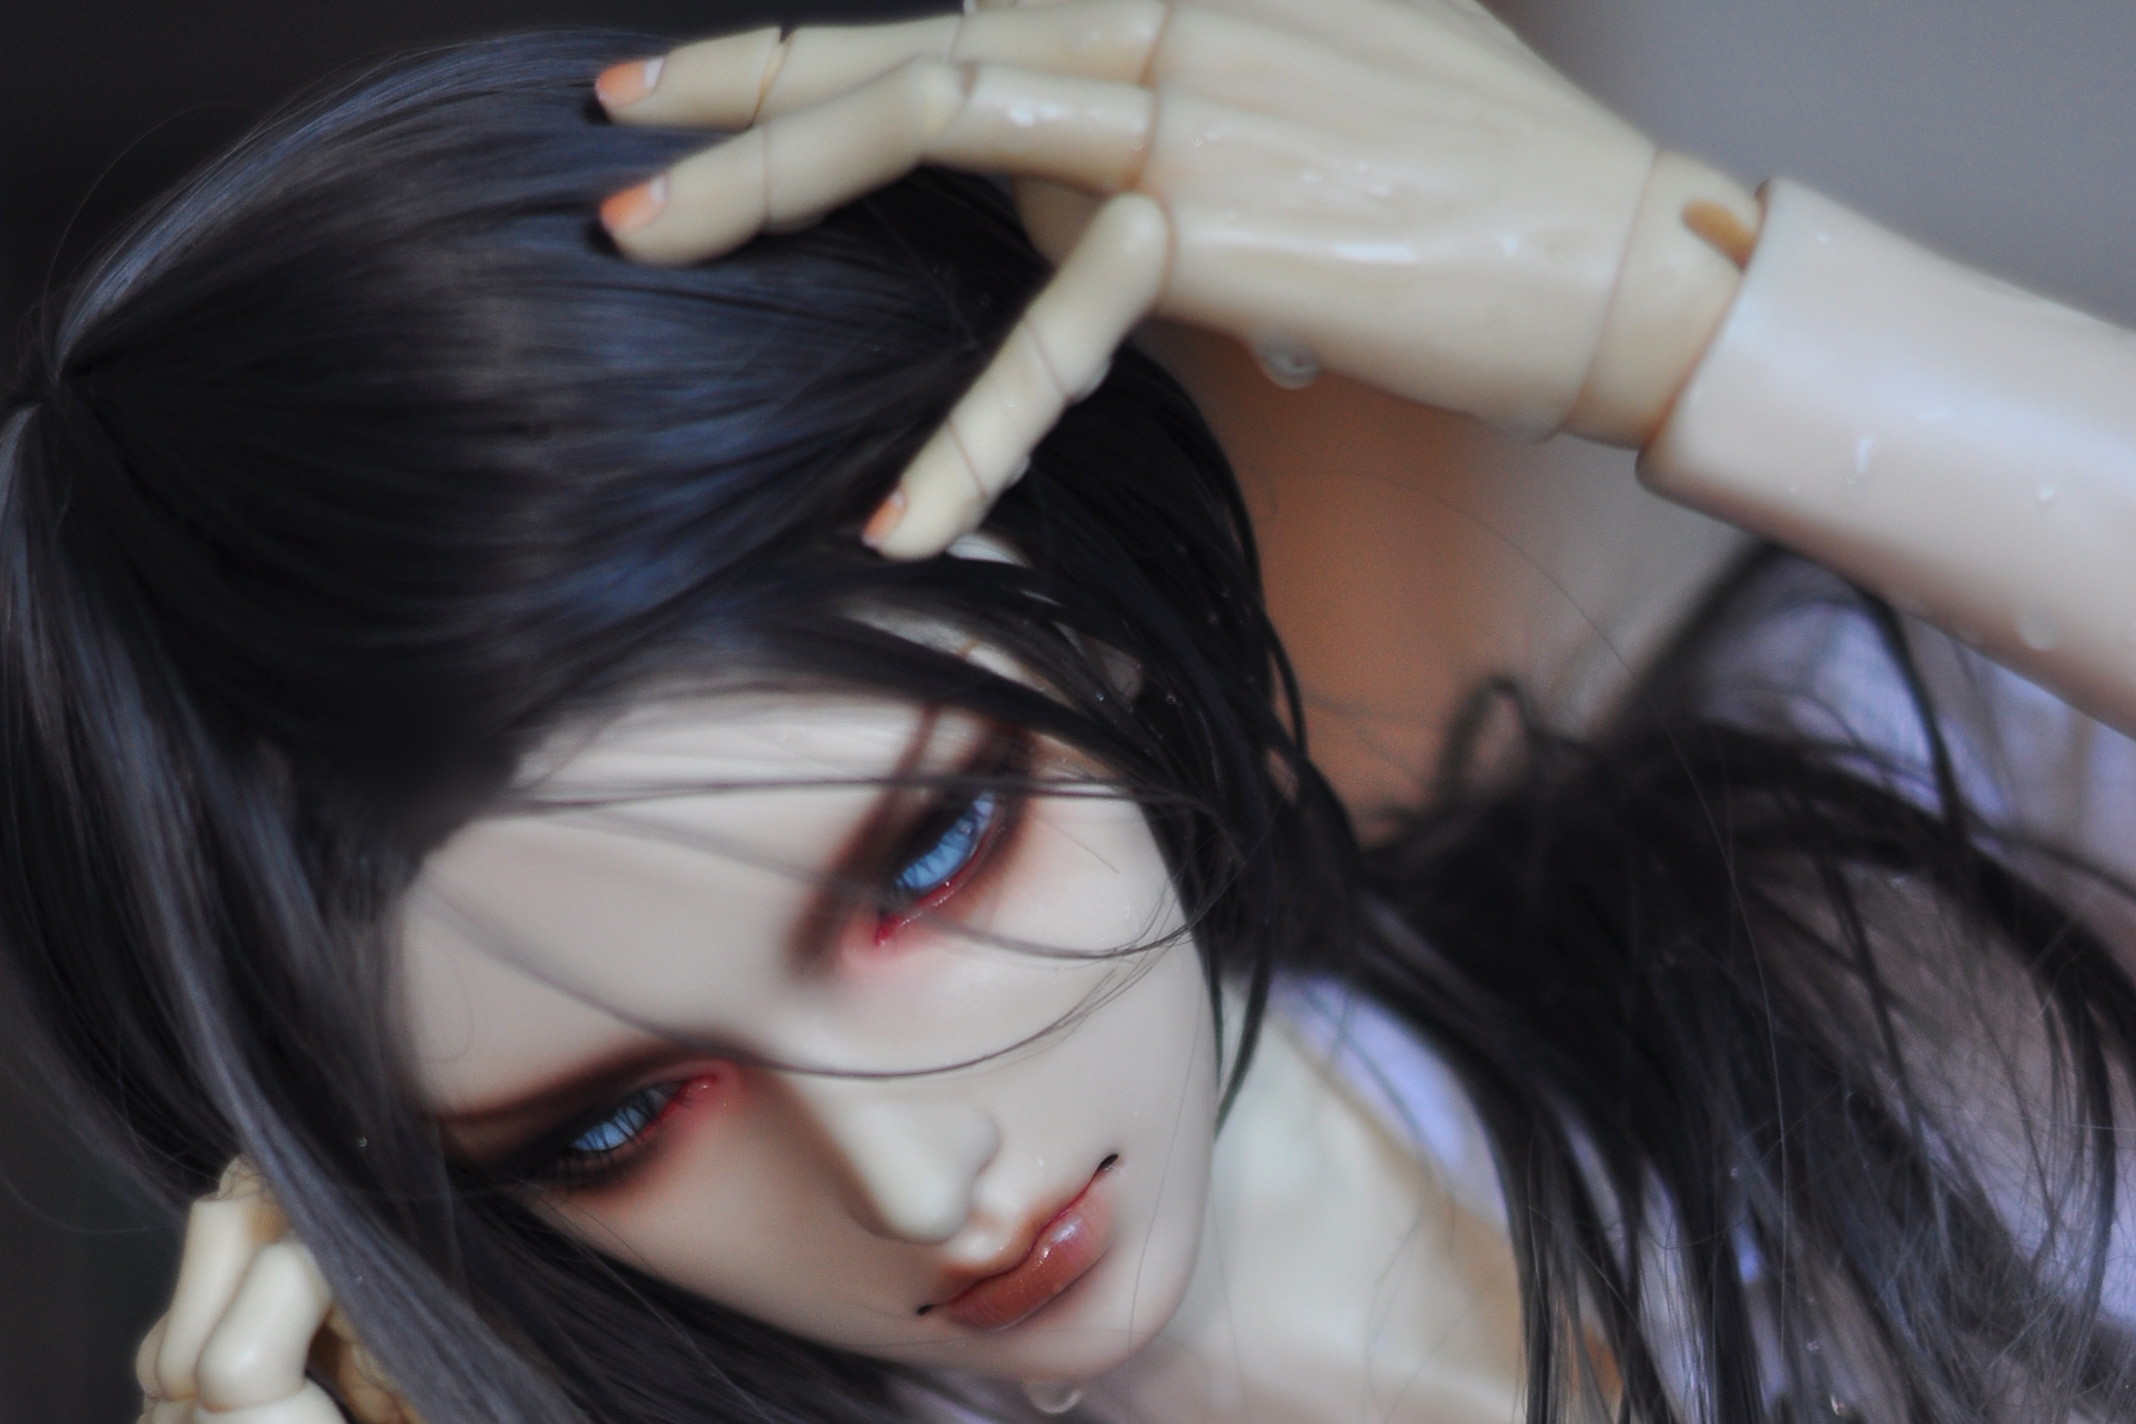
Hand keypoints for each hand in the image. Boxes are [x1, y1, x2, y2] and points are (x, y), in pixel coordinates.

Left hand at [596, 0, 1761, 554]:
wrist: (1621, 254)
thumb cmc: (1487, 196)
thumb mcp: (1320, 121)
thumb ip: (1183, 142)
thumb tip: (1083, 225)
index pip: (968, 10)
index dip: (811, 46)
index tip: (679, 78)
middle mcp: (1172, 3)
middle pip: (917, 36)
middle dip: (742, 87)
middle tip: (613, 144)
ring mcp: (1190, 97)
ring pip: (939, 114)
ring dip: (772, 177)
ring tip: (646, 244)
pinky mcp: (1218, 219)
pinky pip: (1060, 329)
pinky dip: (976, 437)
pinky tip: (900, 519)